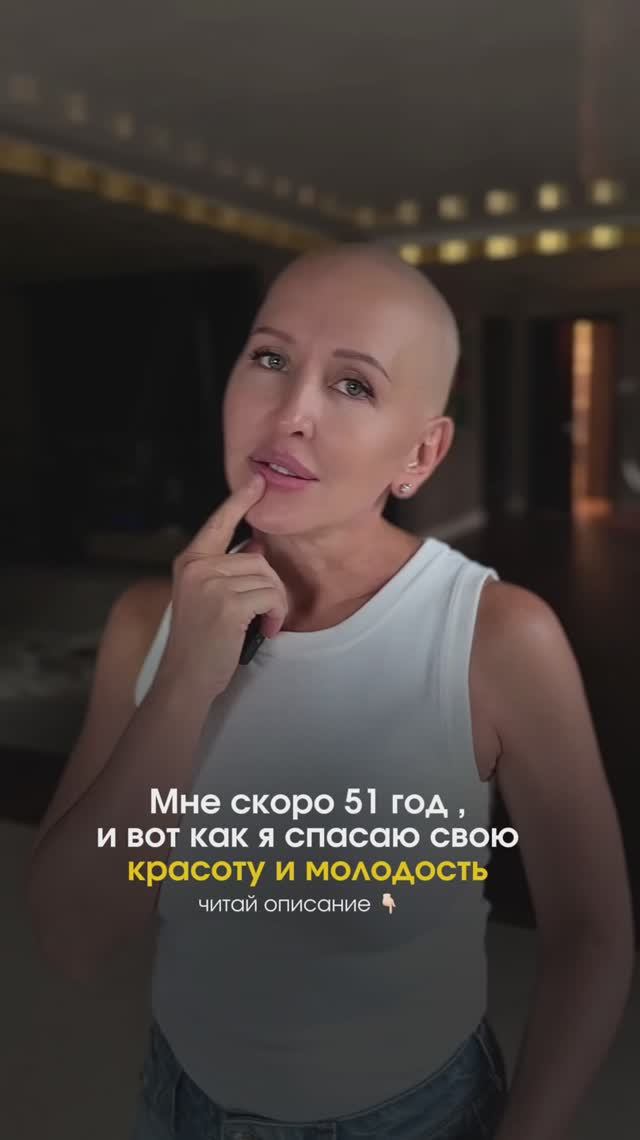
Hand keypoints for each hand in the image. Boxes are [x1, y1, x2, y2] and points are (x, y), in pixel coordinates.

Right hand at [156, 472, 286, 698]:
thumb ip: (225, 572)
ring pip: (267, 579)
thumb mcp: (205, 598)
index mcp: (189, 563)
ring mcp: (211, 585)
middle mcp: (197, 568)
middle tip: (266, 616)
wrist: (183, 679)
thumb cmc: (199, 643)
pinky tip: (265, 631)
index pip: (218, 523)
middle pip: (258, 559)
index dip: (239, 501)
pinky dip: (275, 616)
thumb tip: (255, 546)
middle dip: (271, 588)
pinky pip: (270, 597)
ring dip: (275, 605)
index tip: (256, 481)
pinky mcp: (228, 604)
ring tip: (263, 626)